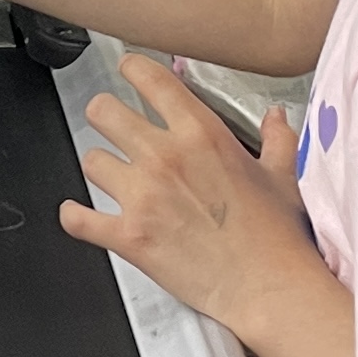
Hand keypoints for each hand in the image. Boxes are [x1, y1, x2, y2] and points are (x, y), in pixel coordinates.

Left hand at [62, 55, 318, 333]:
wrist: (268, 288)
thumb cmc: (277, 237)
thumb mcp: (282, 176)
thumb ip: (276, 139)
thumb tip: (274, 117)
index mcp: (201, 134)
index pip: (150, 79)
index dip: (132, 68)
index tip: (128, 70)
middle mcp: (164, 157)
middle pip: (103, 111)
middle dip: (104, 115)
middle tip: (112, 124)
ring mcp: (142, 196)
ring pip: (91, 160)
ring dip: (101, 168)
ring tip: (114, 177)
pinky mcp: (128, 236)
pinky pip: (79, 219)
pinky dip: (75, 216)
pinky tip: (78, 213)